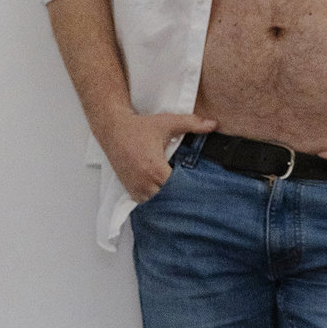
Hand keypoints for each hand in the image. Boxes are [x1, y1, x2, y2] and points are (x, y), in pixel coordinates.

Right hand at [101, 111, 216, 202]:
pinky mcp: (129, 190)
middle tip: (193, 194)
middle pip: (169, 200)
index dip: (190, 189)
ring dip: (167, 200)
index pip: (178, 190)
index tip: (200, 187)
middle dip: (180, 196)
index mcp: (156, 169)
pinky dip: (155, 200)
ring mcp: (135, 188)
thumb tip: (213, 124)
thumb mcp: (168, 123)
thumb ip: (192, 124)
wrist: (113, 128)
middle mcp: (144, 182)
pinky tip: (163, 194)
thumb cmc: (139, 127)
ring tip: (179, 195)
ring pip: (157, 204)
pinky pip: (145, 203)